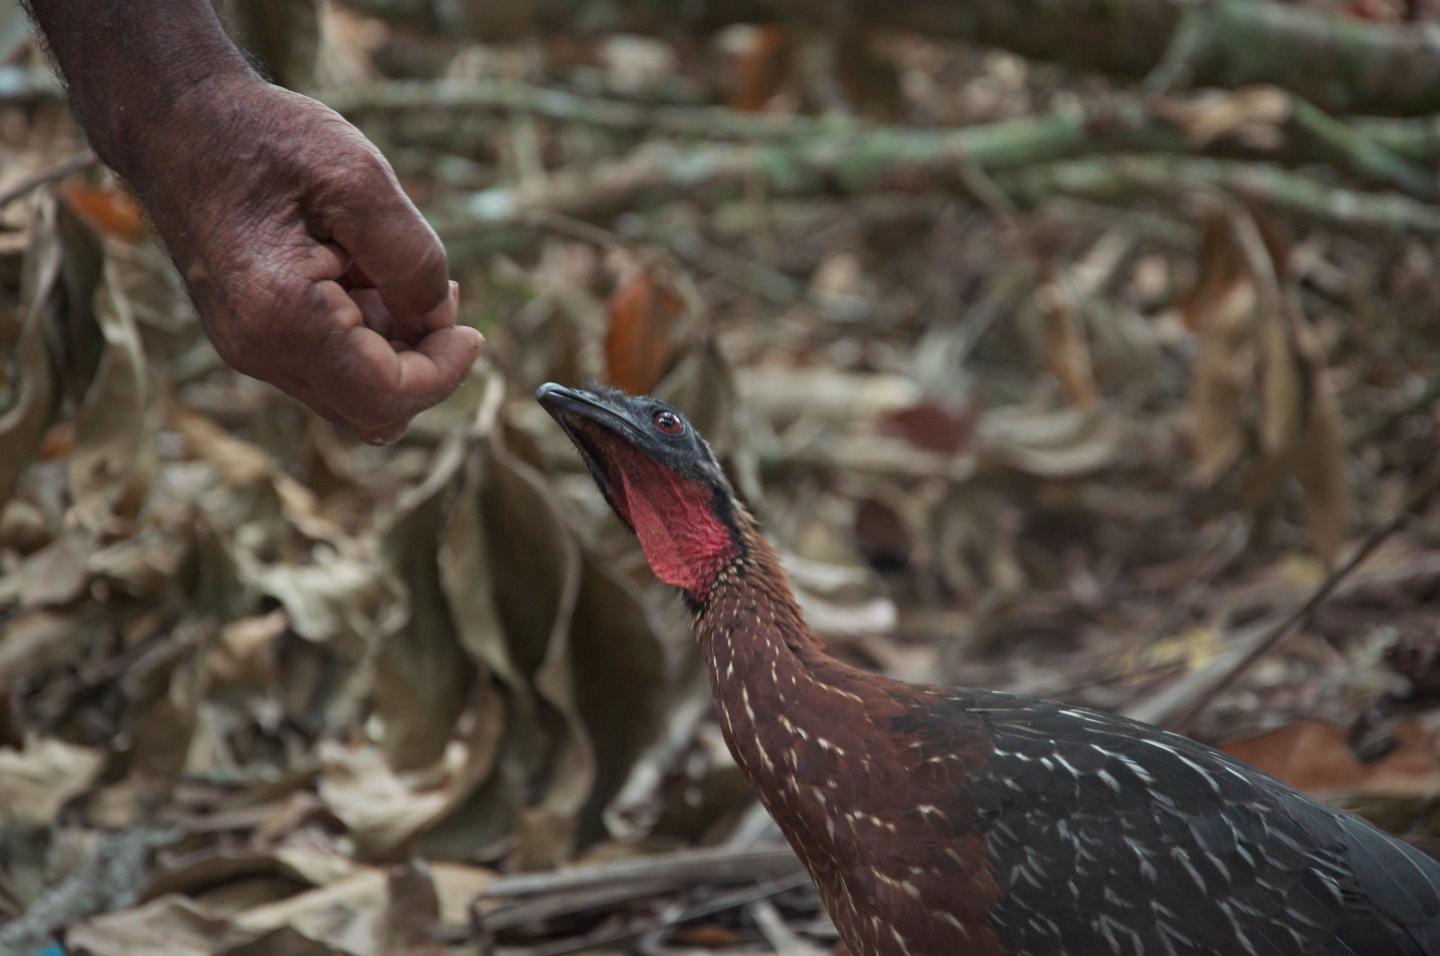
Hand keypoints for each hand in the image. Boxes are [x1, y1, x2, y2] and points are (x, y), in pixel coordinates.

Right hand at [123, 73, 482, 442]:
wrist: (175, 121)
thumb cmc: (263, 138)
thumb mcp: (359, 178)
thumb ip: (413, 259)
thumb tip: (437, 320)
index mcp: (283, 315)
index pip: (388, 398)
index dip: (445, 373)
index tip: (471, 333)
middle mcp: (260, 349)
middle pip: (373, 412)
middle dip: (422, 363)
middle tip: (436, 294)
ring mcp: (250, 350)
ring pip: (353, 393)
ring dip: (394, 348)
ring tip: (388, 268)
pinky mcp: (252, 339)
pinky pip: (328, 367)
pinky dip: (364, 337)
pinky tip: (362, 274)